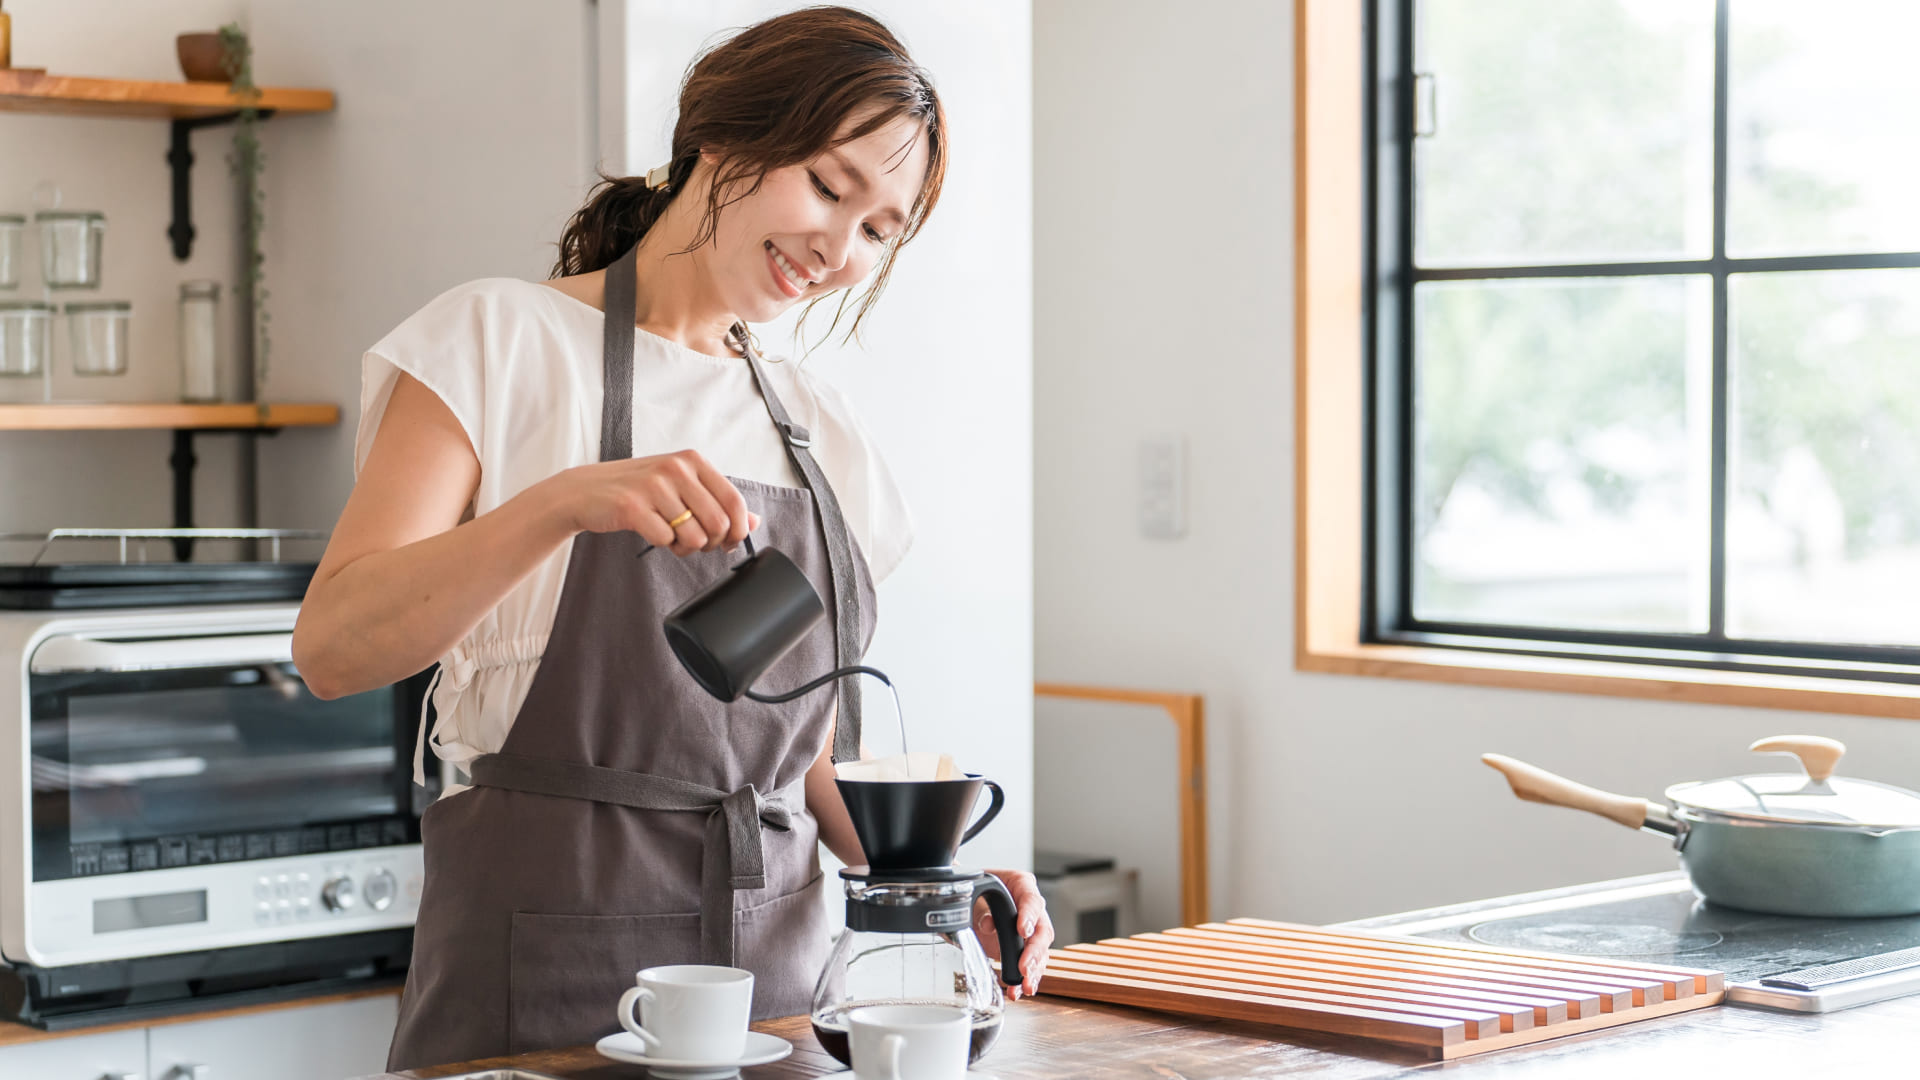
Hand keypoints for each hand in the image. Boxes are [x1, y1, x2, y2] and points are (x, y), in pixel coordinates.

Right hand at [548, 449, 759, 555]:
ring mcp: (653, 486)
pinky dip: (662, 545)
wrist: (586, 492)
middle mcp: (675, 468)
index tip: (730, 542)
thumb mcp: (681, 486)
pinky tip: (652, 532)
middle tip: (695, 542)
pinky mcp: (633, 507)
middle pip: (718, 523)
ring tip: (671, 536)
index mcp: (692, 460)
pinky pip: (666, 541)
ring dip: (686, 547)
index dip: (739, 529)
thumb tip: (755, 522)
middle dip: (711, 543)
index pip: (734, 500)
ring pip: (694, 536)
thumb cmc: (638, 490)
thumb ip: (716, 500)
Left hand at [973, 869, 1052, 999]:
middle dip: (1034, 952)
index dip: (1029, 916)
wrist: (968, 899)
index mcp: (1022, 885)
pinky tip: (1018, 991)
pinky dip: (1024, 980)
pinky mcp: (1023, 949)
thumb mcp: (974, 894)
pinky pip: (1030, 965)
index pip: (1031, 900)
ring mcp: (1030, 930)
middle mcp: (1031, 909)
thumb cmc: (974, 890)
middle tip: (1024, 967)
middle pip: (1042, 931)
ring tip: (1026, 986)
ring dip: (1033, 972)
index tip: (1023, 931)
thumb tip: (987, 924)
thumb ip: (982, 908)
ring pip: (1040, 952)